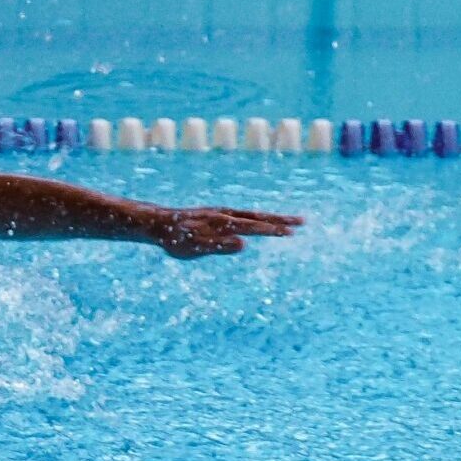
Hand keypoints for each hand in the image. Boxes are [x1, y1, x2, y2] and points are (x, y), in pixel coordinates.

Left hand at [147, 206, 302, 257]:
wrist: (157, 223)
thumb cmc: (175, 239)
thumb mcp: (195, 247)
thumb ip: (219, 246)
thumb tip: (244, 244)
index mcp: (222, 223)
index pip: (253, 227)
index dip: (272, 230)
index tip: (291, 232)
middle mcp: (224, 215)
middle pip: (257, 217)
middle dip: (280, 219)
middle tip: (302, 221)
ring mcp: (220, 213)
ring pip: (251, 214)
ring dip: (271, 217)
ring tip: (289, 221)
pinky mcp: (215, 215)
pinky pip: (242, 215)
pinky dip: (256, 217)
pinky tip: (260, 221)